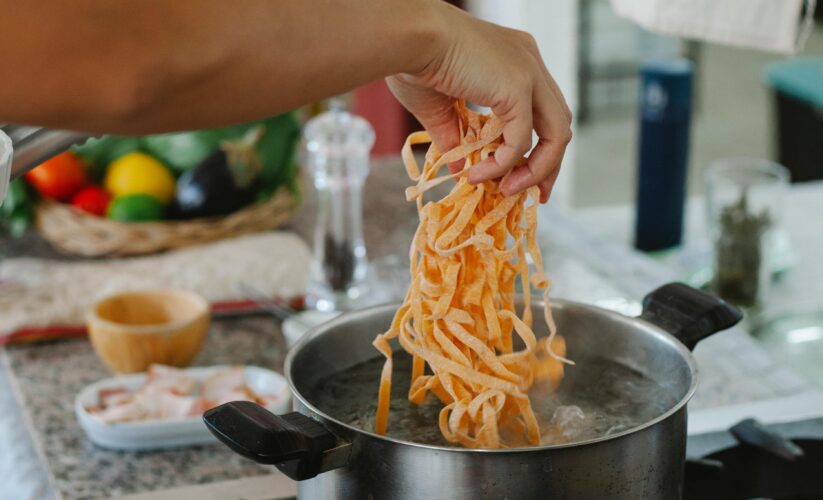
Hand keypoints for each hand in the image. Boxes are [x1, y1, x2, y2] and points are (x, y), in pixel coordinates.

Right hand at [388, 2, 571, 202]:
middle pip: (560, 123)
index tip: (522, 175)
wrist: (408, 38)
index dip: (539, 146)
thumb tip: (462, 169)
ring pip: (557, 134)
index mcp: (515, 61)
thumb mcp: (438, 107)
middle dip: (550, 164)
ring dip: (535, 169)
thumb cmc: (412, 62)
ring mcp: (529, 73)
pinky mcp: (518, 86)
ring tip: (506, 190)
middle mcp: (530, 62)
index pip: (544, 110)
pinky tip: (480, 173)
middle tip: (534, 194)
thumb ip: (456, 136)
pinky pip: (521, 140)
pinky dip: (504, 163)